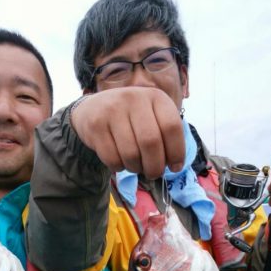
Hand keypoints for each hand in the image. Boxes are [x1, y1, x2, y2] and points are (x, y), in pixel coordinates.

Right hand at [70, 87, 184, 179]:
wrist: (94, 108)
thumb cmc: (131, 118)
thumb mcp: (152, 117)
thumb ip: (165, 136)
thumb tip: (175, 166)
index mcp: (155, 97)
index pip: (172, 127)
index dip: (177, 152)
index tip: (175, 167)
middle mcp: (134, 98)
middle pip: (151, 142)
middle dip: (155, 166)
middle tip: (153, 174)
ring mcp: (112, 110)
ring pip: (131, 153)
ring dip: (136, 168)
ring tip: (135, 166)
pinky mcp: (96, 125)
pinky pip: (112, 158)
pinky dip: (119, 167)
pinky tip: (120, 162)